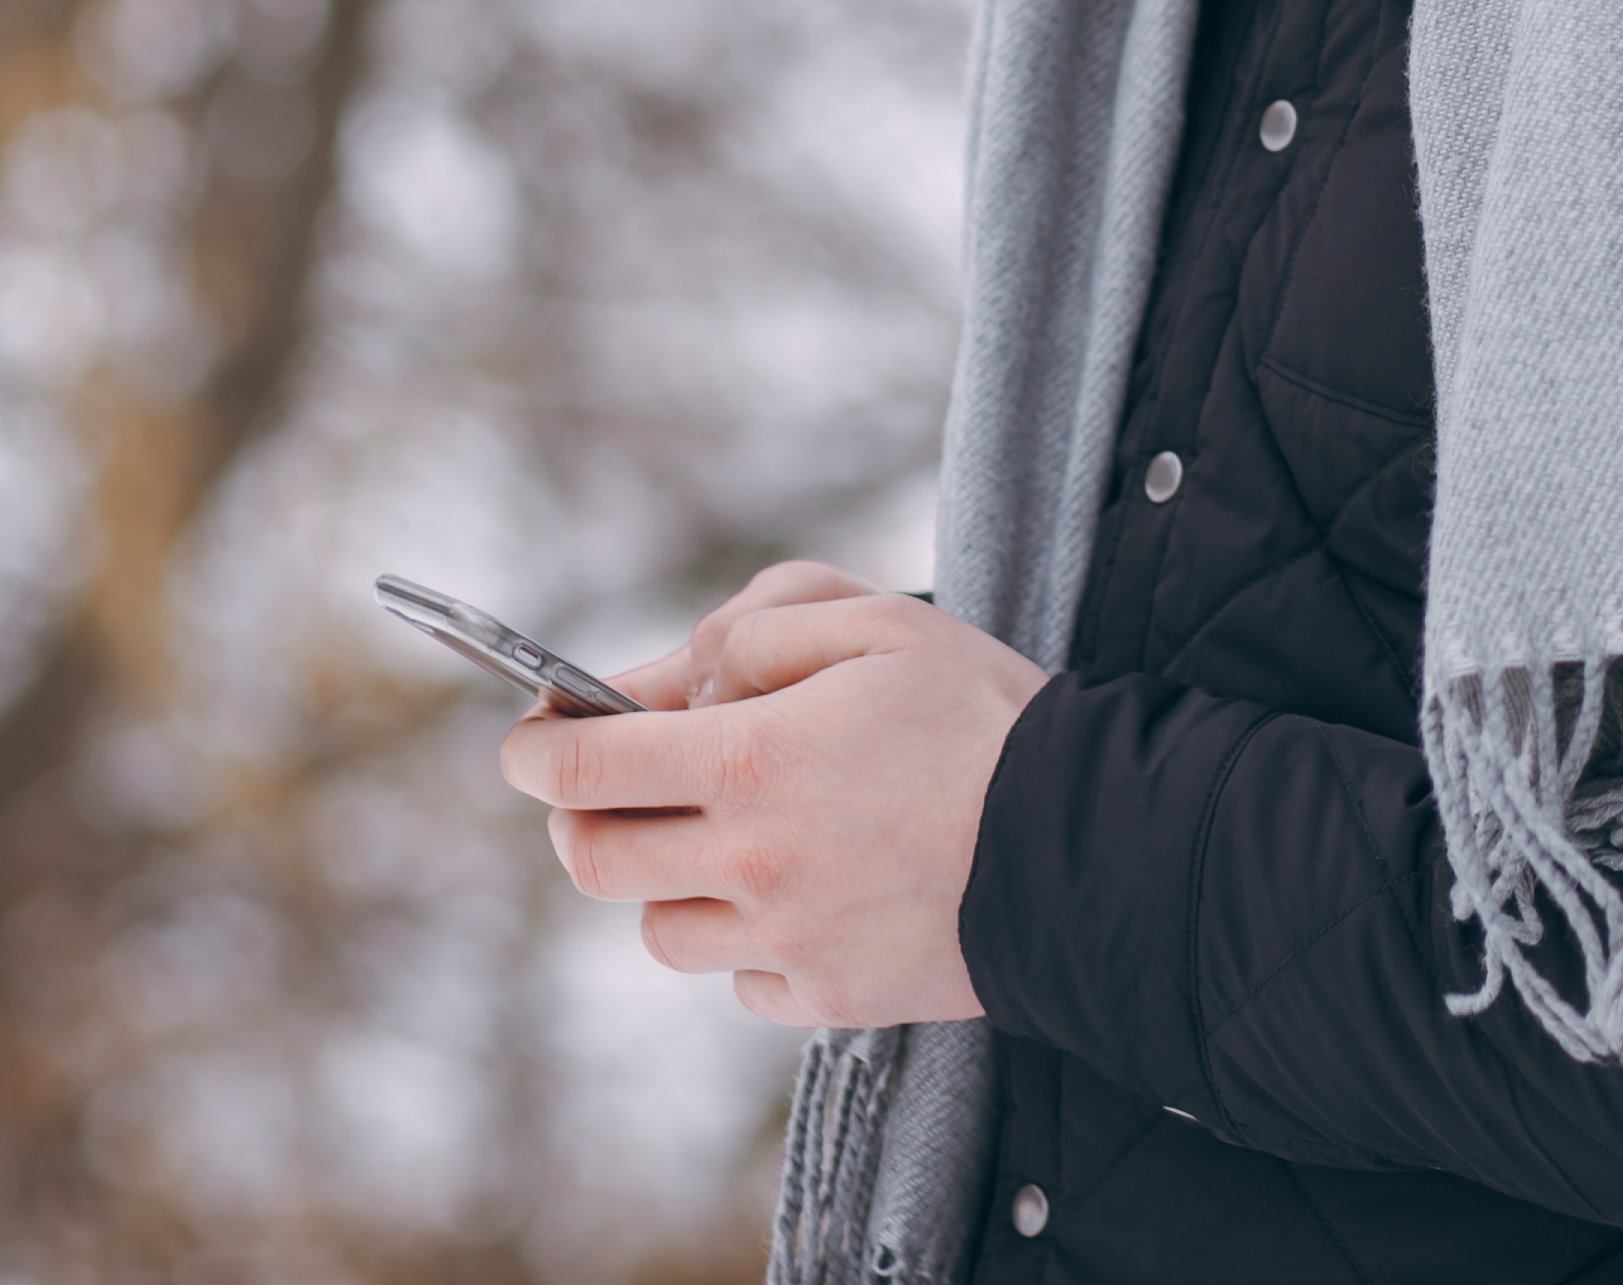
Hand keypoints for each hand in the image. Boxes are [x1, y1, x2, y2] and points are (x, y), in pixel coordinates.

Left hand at [500, 565, 1051, 1027]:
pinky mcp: (828, 1000)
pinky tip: (804, 893)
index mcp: (750, 761)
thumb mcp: (877, 622)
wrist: (1092, 849)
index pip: (578, 770)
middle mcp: (751, 864)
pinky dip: (747, 941)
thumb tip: (679, 675)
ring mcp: (786, 944)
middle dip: (583, 817)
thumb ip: (757, 627)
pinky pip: (740, 979)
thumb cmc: (987, 718)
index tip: (530, 739)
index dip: (532, 751)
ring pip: (658, 930)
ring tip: (732, 835)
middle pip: (593, 863)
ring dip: (668, 880)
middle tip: (616, 785)